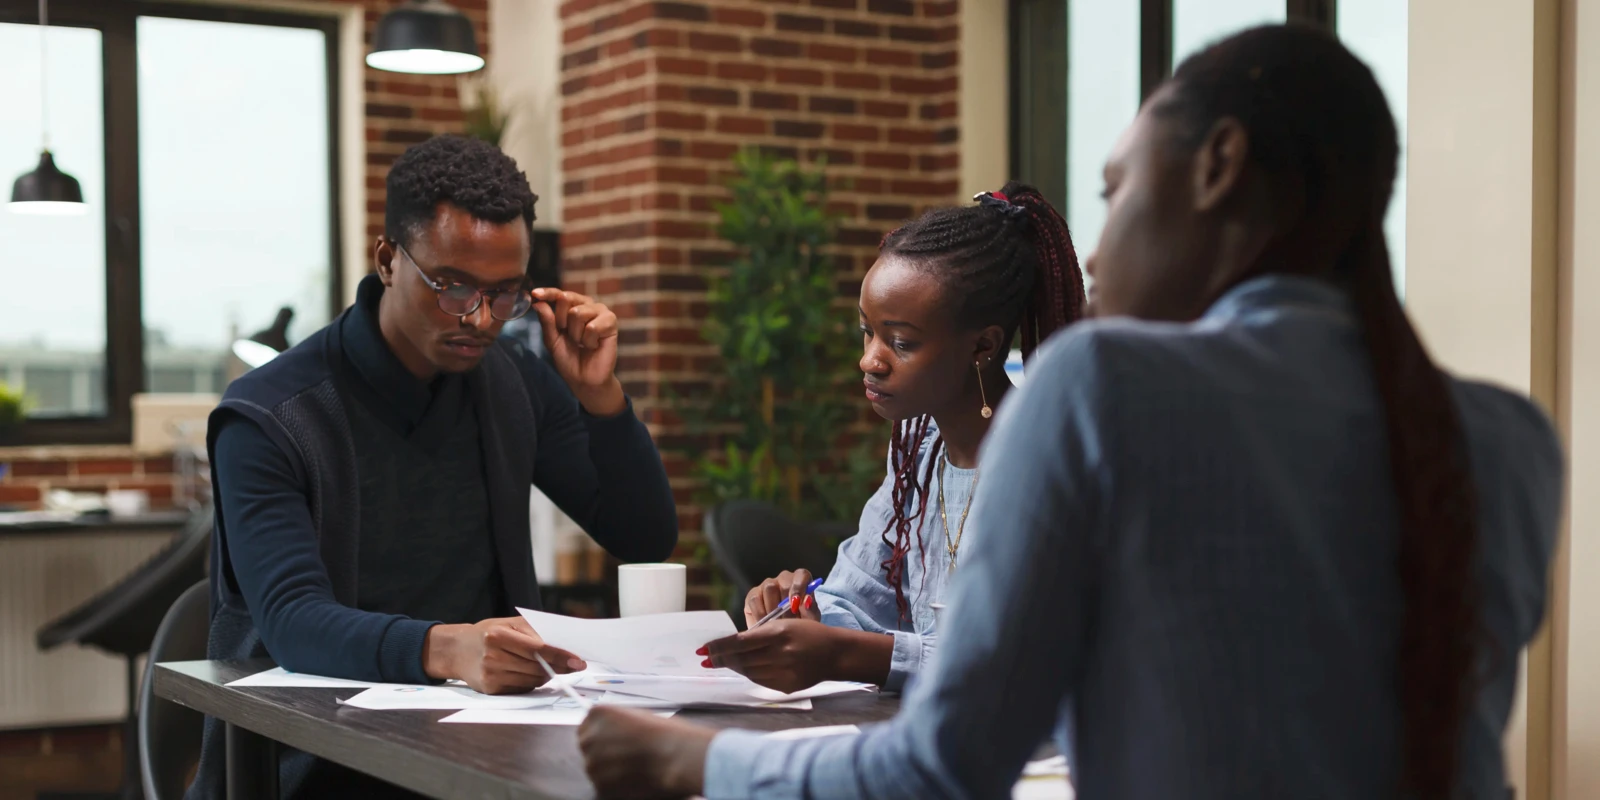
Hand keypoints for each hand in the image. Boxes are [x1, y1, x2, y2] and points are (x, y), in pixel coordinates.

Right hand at [422, 616, 586, 694]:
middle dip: (559, 667)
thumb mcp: (510, 624)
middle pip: (537, 667)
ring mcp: (491, 674)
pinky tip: (526, 672)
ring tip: (545, 665)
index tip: (579, 661)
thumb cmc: (490, 633)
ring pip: (533, 680)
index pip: (538, 648)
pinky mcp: (491, 689)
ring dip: (545, 674)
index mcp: (498, 635)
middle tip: (573, 665)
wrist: (457, 650)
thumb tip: (566, 648)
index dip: (561, 656)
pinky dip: (531, 682)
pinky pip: (523, 688)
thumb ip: (536, 632)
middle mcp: (492, 656)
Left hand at [531, 288, 624, 415]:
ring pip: (577, 313)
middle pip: (566, 298)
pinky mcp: (611, 322)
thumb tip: (538, 302)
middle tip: (570, 337)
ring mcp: (601, 312)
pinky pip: (592, 326)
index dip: (547, 293)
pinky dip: (588, 341)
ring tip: (582, 343)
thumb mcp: (552, 340)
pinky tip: (593, 346)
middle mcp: (588, 305)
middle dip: (561, 321)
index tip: (535, 294)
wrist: (584, 379)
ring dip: (576, 334)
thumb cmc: (569, 359)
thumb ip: (547, 321)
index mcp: (573, 307)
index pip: (559, 294)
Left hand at [579, 706, 712, 797]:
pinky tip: (634, 778)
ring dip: (609, 769)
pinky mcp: (600, 786)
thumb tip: (615, 734)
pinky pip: (604, 785)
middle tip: (625, 755)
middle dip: (603, 751)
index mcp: (597, 714)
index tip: (613, 739)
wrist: (674, 757)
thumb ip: (618, 724)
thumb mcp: (638, 716)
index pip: (587, 726)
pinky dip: (616, 785)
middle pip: (588, 747)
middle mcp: (590, 738)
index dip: (602, 734)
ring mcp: (592, 764)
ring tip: (634, 767)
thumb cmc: (664, 733)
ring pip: (596, 768)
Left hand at [698, 619, 841, 693]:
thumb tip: (731, 644)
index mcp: (779, 633)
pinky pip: (760, 681)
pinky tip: (744, 669)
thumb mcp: (784, 625)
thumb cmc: (808, 634)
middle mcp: (781, 653)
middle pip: (742, 659)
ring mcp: (784, 672)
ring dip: (734, 667)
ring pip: (749, 672)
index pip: (740, 642)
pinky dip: (750, 675)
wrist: (835, 653)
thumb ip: (760, 635)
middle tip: (706, 658)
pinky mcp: (787, 686)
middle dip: (721, 659)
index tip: (704, 649)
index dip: (719, 647)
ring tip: (723, 663)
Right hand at [743, 568, 822, 628]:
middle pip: (784, 582)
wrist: (784, 635)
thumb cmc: (800, 623)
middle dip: (786, 603)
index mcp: (801, 581)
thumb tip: (806, 601)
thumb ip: (810, 611)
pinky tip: (764, 624)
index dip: (799, 586)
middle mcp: (783, 579)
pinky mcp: (753, 595)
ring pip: (769, 588)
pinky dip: (759, 613)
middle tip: (787, 621)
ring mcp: (767, 585)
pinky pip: (754, 600)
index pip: (802, 575)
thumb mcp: (809, 620)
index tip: (797, 603)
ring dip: (773, 609)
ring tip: (776, 624)